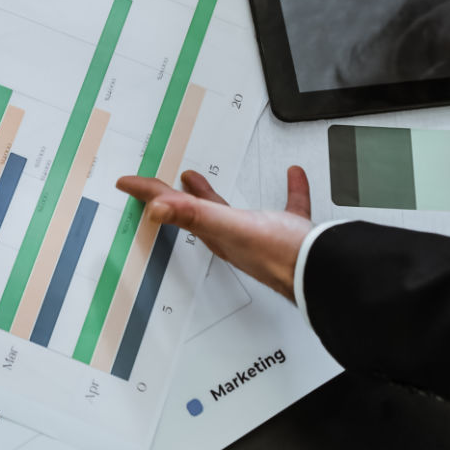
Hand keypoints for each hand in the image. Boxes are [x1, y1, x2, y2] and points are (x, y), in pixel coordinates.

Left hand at [116, 166, 313, 300]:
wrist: (323, 273)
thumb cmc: (278, 256)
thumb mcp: (229, 226)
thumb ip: (193, 214)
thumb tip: (155, 209)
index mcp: (216, 232)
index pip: (171, 208)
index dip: (148, 193)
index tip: (125, 183)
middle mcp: (233, 235)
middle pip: (193, 211)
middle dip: (172, 196)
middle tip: (156, 185)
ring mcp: (261, 235)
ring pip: (229, 212)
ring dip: (212, 195)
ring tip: (198, 178)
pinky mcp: (290, 233)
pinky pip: (287, 207)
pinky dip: (290, 190)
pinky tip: (294, 176)